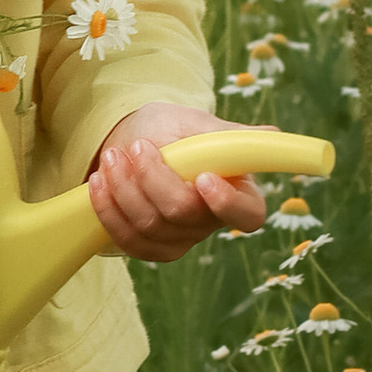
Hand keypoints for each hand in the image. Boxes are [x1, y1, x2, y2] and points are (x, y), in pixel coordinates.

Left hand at [86, 102, 264, 263]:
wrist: (135, 142)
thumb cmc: (174, 130)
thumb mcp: (200, 124)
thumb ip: (231, 136)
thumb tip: (272, 136)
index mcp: (238, 191)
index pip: (248, 215)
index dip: (227, 202)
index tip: (203, 177)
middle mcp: (212, 221)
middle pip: (183, 213)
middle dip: (153, 178)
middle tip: (136, 146)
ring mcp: (181, 239)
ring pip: (150, 225)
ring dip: (124, 188)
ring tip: (113, 156)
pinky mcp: (151, 247)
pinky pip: (128, 239)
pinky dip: (109, 209)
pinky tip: (99, 182)